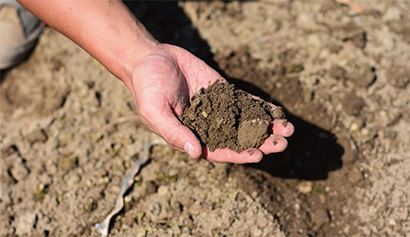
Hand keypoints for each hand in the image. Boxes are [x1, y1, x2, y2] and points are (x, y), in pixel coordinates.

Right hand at [130, 44, 293, 163]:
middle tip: (282, 143)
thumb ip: (174, 132)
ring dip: (266, 126)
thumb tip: (196, 153)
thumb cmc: (148, 87)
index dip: (238, 154)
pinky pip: (244, 101)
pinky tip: (277, 111)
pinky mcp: (223, 91)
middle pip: (238, 138)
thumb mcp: (155, 111)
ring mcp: (217, 108)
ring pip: (245, 121)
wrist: (151, 58)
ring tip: (288, 128)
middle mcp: (207, 126)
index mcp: (191, 136)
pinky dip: (260, 107)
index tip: (258, 155)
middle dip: (261, 142)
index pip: (218, 151)